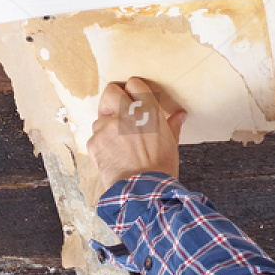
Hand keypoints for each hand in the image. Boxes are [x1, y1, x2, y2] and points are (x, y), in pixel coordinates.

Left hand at [87, 77, 186, 200]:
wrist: (144, 190)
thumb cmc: (161, 169)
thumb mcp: (171, 144)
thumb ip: (172, 125)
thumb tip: (180, 115)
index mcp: (148, 110)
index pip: (134, 84)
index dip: (132, 91)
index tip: (132, 99)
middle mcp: (126, 113)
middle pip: (111, 91)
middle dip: (111, 100)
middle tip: (115, 112)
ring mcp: (108, 127)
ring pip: (99, 118)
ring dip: (105, 128)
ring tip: (115, 144)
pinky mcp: (96, 142)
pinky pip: (94, 138)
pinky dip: (99, 147)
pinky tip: (111, 157)